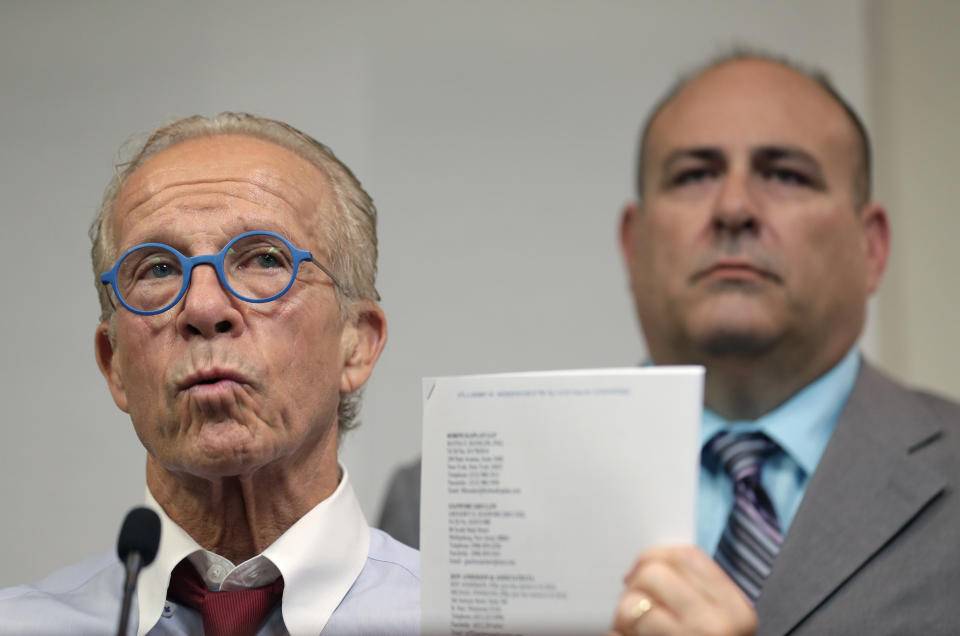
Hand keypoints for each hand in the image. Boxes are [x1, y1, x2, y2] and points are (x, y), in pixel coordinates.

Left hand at [606, 545, 755, 635]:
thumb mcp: (716, 623)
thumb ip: (694, 593)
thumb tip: (647, 562)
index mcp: (736, 610)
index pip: (688, 556)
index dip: (656, 555)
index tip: (640, 568)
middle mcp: (717, 627)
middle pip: (654, 573)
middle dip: (634, 586)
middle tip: (634, 606)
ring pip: (632, 604)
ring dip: (622, 616)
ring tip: (630, 631)